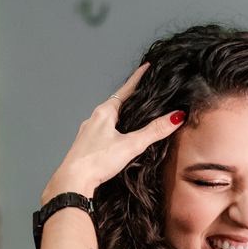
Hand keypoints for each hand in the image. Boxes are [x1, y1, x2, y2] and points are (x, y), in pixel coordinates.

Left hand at [41, 63, 184, 204]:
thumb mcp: (131, 145)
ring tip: (133, 114)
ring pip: (108, 117)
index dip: (138, 79)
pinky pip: (102, 130)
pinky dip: (112, 129)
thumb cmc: (96, 161)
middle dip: (131, 97)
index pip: (126, 90)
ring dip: (121, 114)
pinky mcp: (86, 145)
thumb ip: (154, 131)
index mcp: (105, 112)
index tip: (146, 68)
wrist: (73, 180)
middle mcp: (94, 118)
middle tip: (143, 91)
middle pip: (117, 103)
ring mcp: (89, 131)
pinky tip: (116, 137)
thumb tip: (175, 117)